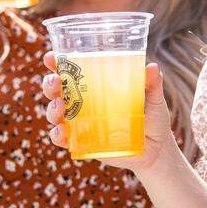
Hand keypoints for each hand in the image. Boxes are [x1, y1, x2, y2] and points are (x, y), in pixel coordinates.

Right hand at [41, 52, 179, 173]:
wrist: (156, 151)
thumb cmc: (153, 119)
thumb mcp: (154, 100)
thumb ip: (152, 85)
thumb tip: (152, 67)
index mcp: (97, 85)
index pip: (72, 70)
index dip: (57, 63)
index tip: (50, 57)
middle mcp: (84, 102)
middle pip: (57, 90)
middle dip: (50, 84)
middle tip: (55, 82)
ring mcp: (81, 122)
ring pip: (55, 113)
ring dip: (52, 109)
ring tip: (60, 107)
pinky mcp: (82, 142)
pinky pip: (63, 139)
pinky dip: (57, 135)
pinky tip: (61, 132)